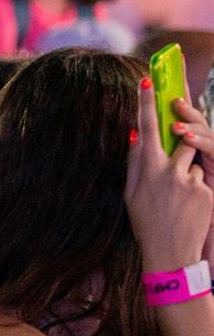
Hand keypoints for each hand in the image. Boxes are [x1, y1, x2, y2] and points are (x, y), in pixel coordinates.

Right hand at [128, 80, 213, 271]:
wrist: (170, 253)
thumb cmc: (147, 223)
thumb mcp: (131, 194)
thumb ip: (134, 162)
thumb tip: (135, 136)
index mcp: (146, 169)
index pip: (146, 128)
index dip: (146, 103)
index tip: (148, 81)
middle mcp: (167, 171)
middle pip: (180, 136)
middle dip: (181, 132)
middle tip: (177, 133)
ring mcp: (188, 180)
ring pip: (193, 155)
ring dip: (188, 166)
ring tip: (178, 193)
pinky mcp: (205, 190)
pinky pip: (202, 175)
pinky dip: (197, 185)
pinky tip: (189, 206)